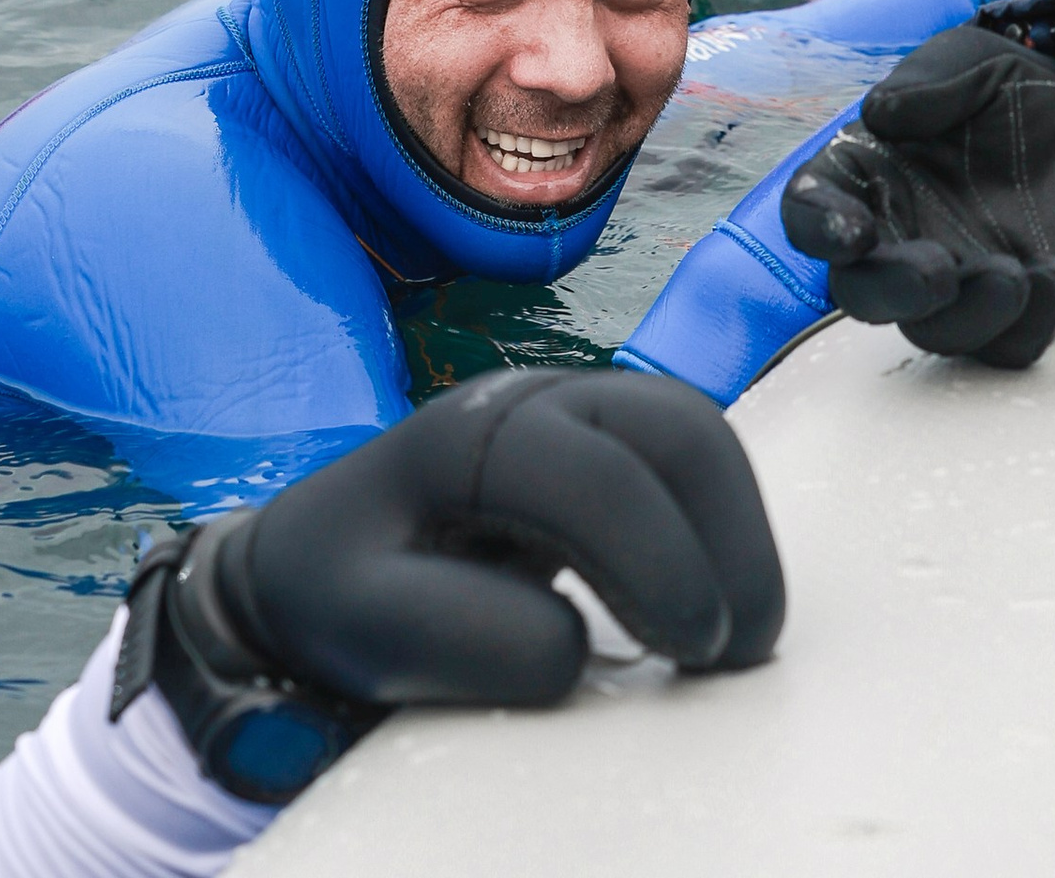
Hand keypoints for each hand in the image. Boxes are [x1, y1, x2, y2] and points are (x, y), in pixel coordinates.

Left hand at [221, 370, 783, 708]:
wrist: (314, 557)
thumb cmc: (338, 593)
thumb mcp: (362, 624)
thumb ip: (456, 634)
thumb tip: (572, 649)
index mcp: (469, 435)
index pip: (595, 477)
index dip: (659, 564)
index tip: (683, 656)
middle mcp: (532, 398)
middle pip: (676, 426)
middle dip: (725, 539)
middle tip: (725, 652)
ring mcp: (573, 407)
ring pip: (699, 432)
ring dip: (740, 532)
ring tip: (734, 638)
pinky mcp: (601, 440)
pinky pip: (692, 458)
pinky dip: (725, 528)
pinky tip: (711, 605)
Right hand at [779, 24, 1054, 370]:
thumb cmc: (1012, 90)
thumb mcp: (973, 60)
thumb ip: (926, 79)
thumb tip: (880, 112)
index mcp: (866, 172)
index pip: (811, 208)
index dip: (818, 227)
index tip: (852, 233)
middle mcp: (896, 235)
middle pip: (861, 293)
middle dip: (892, 292)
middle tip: (936, 273)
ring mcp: (953, 279)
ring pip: (932, 332)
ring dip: (967, 315)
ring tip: (1015, 276)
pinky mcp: (1009, 309)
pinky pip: (1004, 346)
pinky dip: (1026, 323)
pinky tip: (1053, 272)